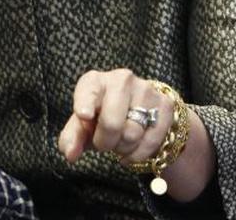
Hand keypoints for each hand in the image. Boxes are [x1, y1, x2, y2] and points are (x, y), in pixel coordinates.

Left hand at [57, 68, 174, 163]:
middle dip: (104, 142)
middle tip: (103, 143)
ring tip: (119, 141)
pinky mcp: (165, 104)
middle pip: (111, 123)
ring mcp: (146, 89)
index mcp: (95, 81)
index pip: (89, 91)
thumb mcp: (83, 126)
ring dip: (122, 148)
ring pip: (132, 134)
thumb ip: (72, 138)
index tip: (83, 115)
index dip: (85, 104)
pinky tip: (132, 149)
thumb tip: (70, 154)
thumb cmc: (101, 117)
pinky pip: (151, 141)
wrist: (137, 111)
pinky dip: (139, 153)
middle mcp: (121, 79)